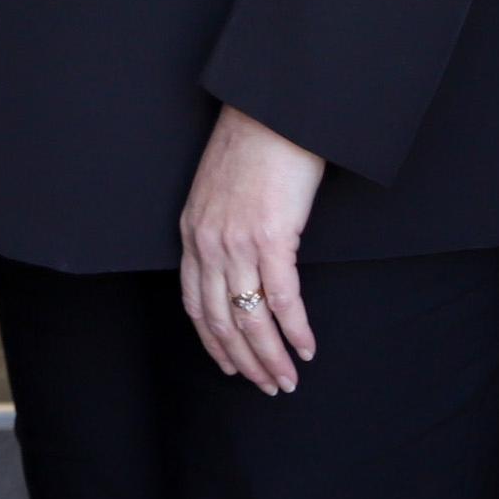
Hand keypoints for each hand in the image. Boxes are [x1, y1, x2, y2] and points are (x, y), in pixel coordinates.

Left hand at [177, 104, 324, 394]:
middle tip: (267, 386)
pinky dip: (295, 330)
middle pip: (221, 321)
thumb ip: (222, 230)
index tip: (231, 366)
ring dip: (270, 357)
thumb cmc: (253, 147)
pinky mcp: (271, 238)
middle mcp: (208, 244)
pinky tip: (307, 349)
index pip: (195, 304)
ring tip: (287, 381)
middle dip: (245, 361)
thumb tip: (243, 264)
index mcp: (192, 234)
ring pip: (250, 318)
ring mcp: (237, 243)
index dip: (213, 342)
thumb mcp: (220, 192)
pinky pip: (283, 299)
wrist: (271, 112)